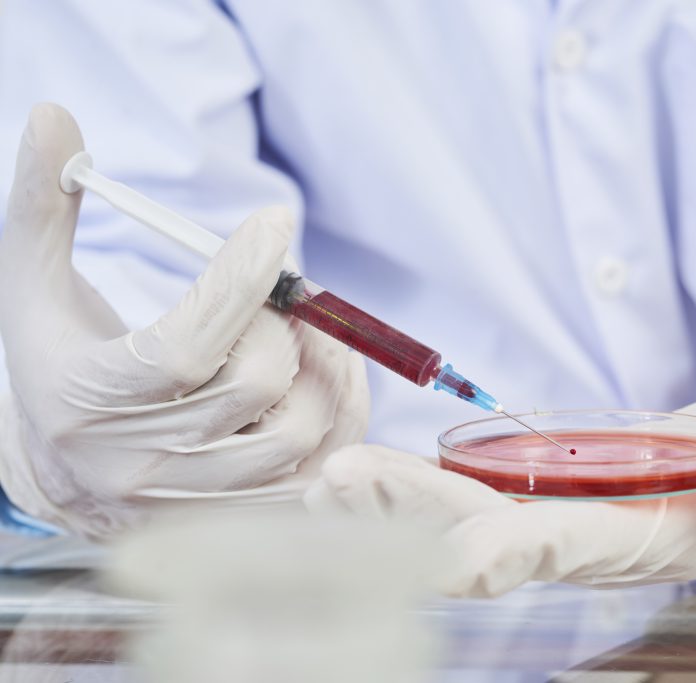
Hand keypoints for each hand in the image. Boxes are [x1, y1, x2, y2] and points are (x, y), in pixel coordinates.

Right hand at [0, 104, 368, 537]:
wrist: (59, 468)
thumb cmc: (58, 361)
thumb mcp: (34, 284)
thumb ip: (42, 205)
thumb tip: (56, 119)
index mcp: (86, 400)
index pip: (184, 344)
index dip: (241, 278)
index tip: (275, 220)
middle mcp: (139, 462)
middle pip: (255, 384)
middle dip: (284, 323)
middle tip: (287, 295)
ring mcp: (192, 501)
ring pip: (299, 434)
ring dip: (325, 368)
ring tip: (309, 335)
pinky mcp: (235, 521)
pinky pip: (319, 472)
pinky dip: (340, 416)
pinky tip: (324, 378)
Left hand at [305, 389, 695, 596]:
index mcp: (659, 538)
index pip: (579, 549)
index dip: (517, 550)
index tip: (454, 553)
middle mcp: (596, 540)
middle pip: (496, 533)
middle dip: (419, 517)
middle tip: (342, 485)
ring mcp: (567, 514)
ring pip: (470, 514)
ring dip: (397, 503)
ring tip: (329, 479)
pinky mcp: (551, 486)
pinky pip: (473, 489)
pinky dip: (414, 484)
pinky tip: (359, 473)